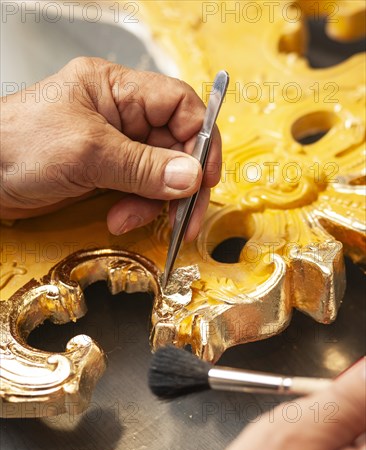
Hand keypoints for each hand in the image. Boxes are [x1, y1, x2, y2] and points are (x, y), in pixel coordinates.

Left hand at [0, 57, 221, 239]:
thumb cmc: (16, 145)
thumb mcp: (86, 153)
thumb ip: (142, 167)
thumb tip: (190, 178)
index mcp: (117, 90)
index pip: (180, 105)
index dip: (200, 139)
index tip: (204, 176)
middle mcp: (121, 116)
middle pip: (175, 145)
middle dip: (179, 183)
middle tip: (183, 217)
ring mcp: (115, 146)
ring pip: (160, 174)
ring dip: (154, 202)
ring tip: (130, 218)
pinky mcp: (106, 174)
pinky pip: (140, 191)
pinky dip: (138, 209)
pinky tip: (120, 219)